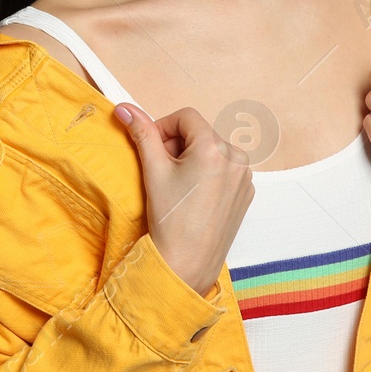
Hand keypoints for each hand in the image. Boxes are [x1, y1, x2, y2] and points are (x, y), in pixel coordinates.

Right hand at [115, 103, 254, 296]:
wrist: (187, 263)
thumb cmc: (170, 220)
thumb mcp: (153, 170)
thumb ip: (142, 133)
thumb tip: (124, 108)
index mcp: (214, 148)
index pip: (186, 117)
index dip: (164, 127)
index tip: (152, 146)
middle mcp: (236, 158)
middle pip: (200, 133)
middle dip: (177, 145)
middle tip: (162, 169)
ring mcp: (244, 177)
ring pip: (212, 151)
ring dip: (193, 158)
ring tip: (178, 185)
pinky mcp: (246, 193)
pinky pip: (225, 170)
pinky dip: (208, 174)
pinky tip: (193, 196)